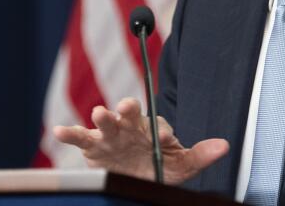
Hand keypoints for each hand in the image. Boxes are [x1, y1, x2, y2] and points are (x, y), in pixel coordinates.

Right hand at [53, 98, 228, 184]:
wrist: (136, 177)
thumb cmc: (159, 166)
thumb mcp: (181, 165)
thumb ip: (200, 155)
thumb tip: (226, 146)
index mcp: (154, 128)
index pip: (159, 126)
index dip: (162, 132)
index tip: (165, 140)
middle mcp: (132, 126)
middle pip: (131, 113)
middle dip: (129, 109)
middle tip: (128, 106)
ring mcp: (111, 135)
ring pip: (106, 121)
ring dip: (103, 116)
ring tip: (99, 112)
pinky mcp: (93, 146)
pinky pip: (80, 137)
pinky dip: (69, 133)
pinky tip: (58, 131)